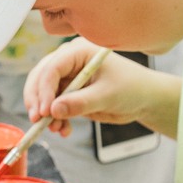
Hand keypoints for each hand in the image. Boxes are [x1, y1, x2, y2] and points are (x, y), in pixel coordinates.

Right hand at [23, 40, 160, 135]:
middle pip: (41, 78)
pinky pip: (54, 106)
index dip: (44, 89)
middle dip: (38, 100)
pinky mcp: (70, 93)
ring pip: (44, 94)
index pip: (53, 67)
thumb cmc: (132, 89)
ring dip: (46, 113)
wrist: (144, 99)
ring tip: (57, 129)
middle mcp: (69, 61)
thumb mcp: (107, 95)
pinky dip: (56, 119)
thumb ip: (81, 102)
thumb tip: (54, 110)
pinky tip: (64, 130)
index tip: (45, 111)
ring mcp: (68, 77)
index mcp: (79, 52)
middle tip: (38, 120)